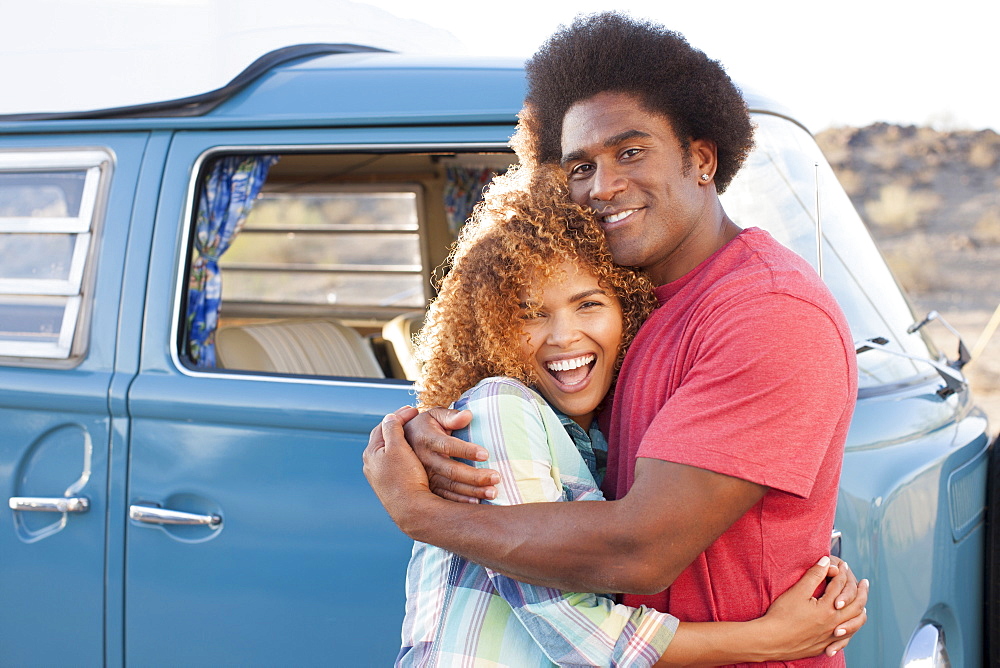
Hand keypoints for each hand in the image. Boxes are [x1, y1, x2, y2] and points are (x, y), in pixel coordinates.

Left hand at [362, 407, 436, 534]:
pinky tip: (413, 453)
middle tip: (411, 417)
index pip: (383, 426)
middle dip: (397, 426)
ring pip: (389, 451)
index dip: (398, 416)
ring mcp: (380, 476)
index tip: (413, 410)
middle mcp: (372, 464)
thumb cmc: (404, 477)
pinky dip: (402, 452)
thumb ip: (392, 429)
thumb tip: (389, 416)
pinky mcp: (390, 484)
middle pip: (384, 438)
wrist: (410, 508)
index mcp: (372, 452)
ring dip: (400, 439)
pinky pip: (395, 462)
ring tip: (412, 432)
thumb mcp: (398, 447)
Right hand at [405, 407, 499, 502]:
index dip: (466, 451)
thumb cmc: (427, 425)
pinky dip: (460, 501)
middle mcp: (424, 459)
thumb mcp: (435, 415)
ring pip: (450, 486)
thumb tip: (468, 415)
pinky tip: (476, 503)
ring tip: (492, 493)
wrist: (403, 442)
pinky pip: (444, 496)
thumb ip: (451, 416)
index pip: (448, 446)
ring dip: (472, 491)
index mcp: (427, 439)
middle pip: (451, 470)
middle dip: (474, 476)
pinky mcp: (427, 486)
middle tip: (496, 478)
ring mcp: (425, 475)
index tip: (486, 455)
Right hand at [759, 555, 868, 659]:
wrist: (771, 640)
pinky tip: (849, 627)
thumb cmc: (782, 615)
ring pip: (855, 624)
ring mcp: (831, 637)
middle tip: (865, 583)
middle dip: (861, 591)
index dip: (842, 573)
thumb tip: (826, 561)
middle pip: (855, 605)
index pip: (840, 586)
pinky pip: (846, 639)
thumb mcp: (797, 592)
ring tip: (863, 604)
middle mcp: (834, 623)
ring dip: (861, 611)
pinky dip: (851, 630)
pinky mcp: (825, 646)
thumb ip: (814, 575)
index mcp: (828, 608)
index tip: (843, 565)